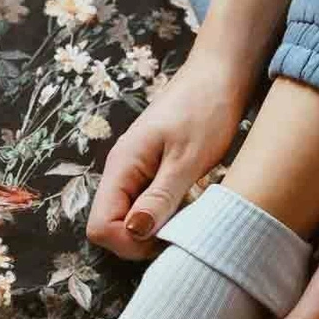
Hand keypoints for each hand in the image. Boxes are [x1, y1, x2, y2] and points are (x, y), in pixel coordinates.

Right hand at [86, 51, 246, 258]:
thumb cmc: (205, 110)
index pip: (100, 227)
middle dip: (142, 241)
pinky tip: (190, 204)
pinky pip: (146, 207)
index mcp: (122, 166)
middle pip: (111, 227)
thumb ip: (160, 197)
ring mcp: (135, 172)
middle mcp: (121, 172)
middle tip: (182, 228)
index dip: (129, 243)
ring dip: (156, 228)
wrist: (219, 76)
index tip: (166, 236)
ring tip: (189, 214)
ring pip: (130, 219)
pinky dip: (166, 214)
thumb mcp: (187, 159)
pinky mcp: (151, 172)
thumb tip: (135, 232)